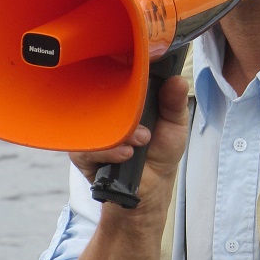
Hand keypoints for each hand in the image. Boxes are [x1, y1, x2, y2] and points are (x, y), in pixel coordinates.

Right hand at [68, 75, 190, 212]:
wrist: (151, 187)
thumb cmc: (161, 150)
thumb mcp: (175, 124)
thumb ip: (175, 102)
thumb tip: (177, 79)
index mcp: (127, 96)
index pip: (119, 74)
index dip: (129, 73)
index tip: (142, 78)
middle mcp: (106, 109)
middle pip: (100, 93)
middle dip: (125, 106)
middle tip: (146, 126)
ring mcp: (92, 129)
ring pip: (93, 122)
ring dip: (120, 133)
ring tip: (141, 141)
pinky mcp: (82, 151)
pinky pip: (86, 147)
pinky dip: (108, 151)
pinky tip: (126, 154)